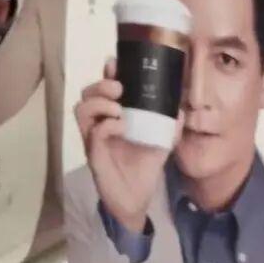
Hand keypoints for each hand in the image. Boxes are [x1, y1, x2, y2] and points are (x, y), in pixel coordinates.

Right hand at [74, 56, 177, 234]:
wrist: (137, 199)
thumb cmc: (144, 166)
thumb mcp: (162, 142)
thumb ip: (171, 126)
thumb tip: (181, 110)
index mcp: (113, 116)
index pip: (103, 88)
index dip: (106, 73)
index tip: (115, 63)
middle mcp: (99, 124)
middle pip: (86, 93)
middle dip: (101, 84)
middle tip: (119, 88)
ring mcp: (94, 139)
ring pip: (81, 109)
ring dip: (99, 102)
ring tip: (119, 108)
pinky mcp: (94, 154)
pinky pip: (93, 133)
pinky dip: (107, 124)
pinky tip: (122, 126)